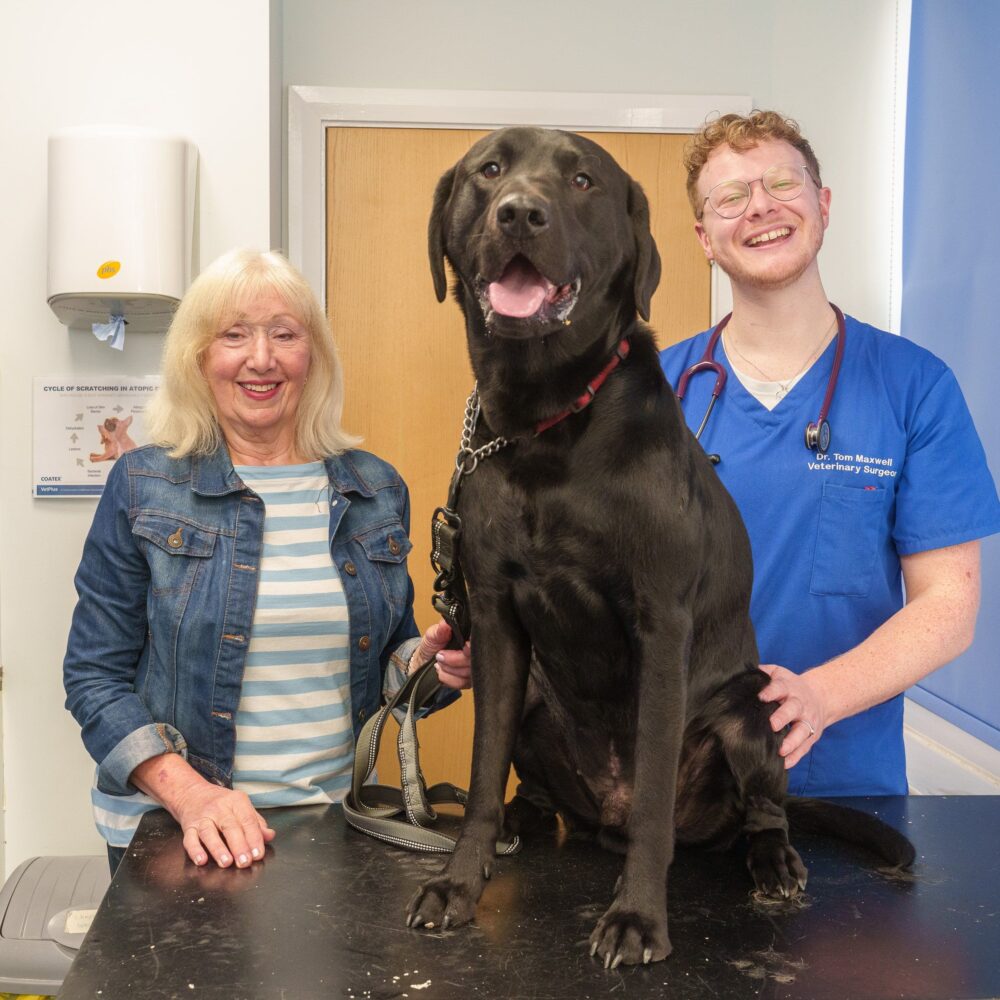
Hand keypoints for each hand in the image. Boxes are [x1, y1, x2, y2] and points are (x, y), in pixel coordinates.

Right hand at [131, 753, 274, 867]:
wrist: (192, 793)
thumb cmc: (221, 803)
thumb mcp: (242, 807)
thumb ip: (256, 823)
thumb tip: (269, 836)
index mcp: (237, 801)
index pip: (248, 820)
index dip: (254, 838)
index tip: (258, 854)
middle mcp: (219, 808)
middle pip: (230, 827)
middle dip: (239, 846)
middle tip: (245, 862)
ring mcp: (203, 817)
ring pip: (209, 833)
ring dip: (218, 849)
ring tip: (226, 862)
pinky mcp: (188, 826)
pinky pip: (189, 839)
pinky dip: (195, 851)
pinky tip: (202, 860)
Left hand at [409, 620, 471, 689]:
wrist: (425, 660)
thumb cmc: (433, 644)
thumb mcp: (433, 634)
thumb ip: (440, 630)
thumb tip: (445, 624)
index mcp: (472, 636)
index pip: (482, 642)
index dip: (473, 647)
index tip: (464, 646)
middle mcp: (477, 651)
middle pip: (476, 661)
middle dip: (456, 660)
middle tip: (439, 656)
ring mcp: (476, 667)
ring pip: (469, 674)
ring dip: (450, 670)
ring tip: (438, 663)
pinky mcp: (470, 680)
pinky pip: (463, 683)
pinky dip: (449, 679)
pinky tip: (441, 672)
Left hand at [758, 664, 825, 768]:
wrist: (820, 695)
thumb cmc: (790, 685)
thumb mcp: (779, 673)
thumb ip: (763, 672)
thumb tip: (741, 670)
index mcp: (789, 687)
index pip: (780, 687)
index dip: (771, 691)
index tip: (761, 697)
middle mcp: (799, 704)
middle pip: (792, 709)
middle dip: (783, 717)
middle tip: (772, 725)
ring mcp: (807, 721)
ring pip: (802, 731)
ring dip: (792, 741)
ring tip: (781, 750)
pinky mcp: (811, 736)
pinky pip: (804, 748)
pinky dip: (796, 757)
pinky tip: (785, 764)